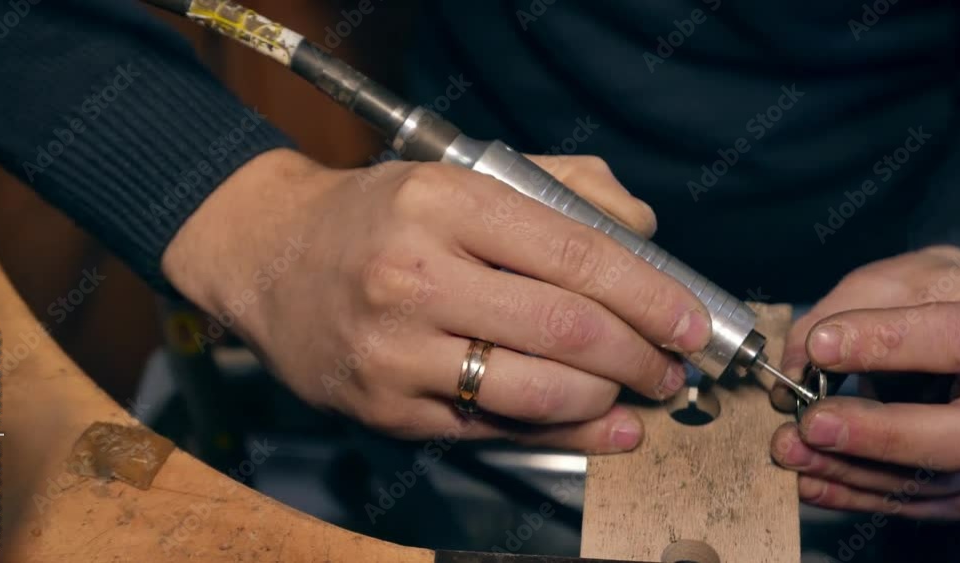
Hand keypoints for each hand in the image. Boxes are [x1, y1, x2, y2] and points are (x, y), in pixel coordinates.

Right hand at [164, 149, 711, 452]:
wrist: (271, 261)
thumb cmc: (380, 218)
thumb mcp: (461, 176)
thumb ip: (561, 188)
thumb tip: (643, 236)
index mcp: (443, 204)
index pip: (575, 252)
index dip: (648, 293)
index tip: (687, 319)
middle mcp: (415, 277)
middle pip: (566, 328)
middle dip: (642, 355)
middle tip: (672, 363)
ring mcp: (397, 352)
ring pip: (538, 391)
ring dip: (609, 398)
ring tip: (637, 390)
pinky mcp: (389, 409)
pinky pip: (496, 431)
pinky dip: (567, 435)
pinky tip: (606, 428)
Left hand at [769, 246, 959, 517]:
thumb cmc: (948, 299)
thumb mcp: (915, 278)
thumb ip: (856, 303)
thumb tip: (803, 354)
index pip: (957, 339)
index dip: (888, 342)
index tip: (821, 346)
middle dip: (878, 434)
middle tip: (813, 424)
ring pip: (931, 479)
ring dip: (851, 470)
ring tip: (791, 449)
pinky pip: (918, 503)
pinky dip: (858, 493)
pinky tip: (810, 480)